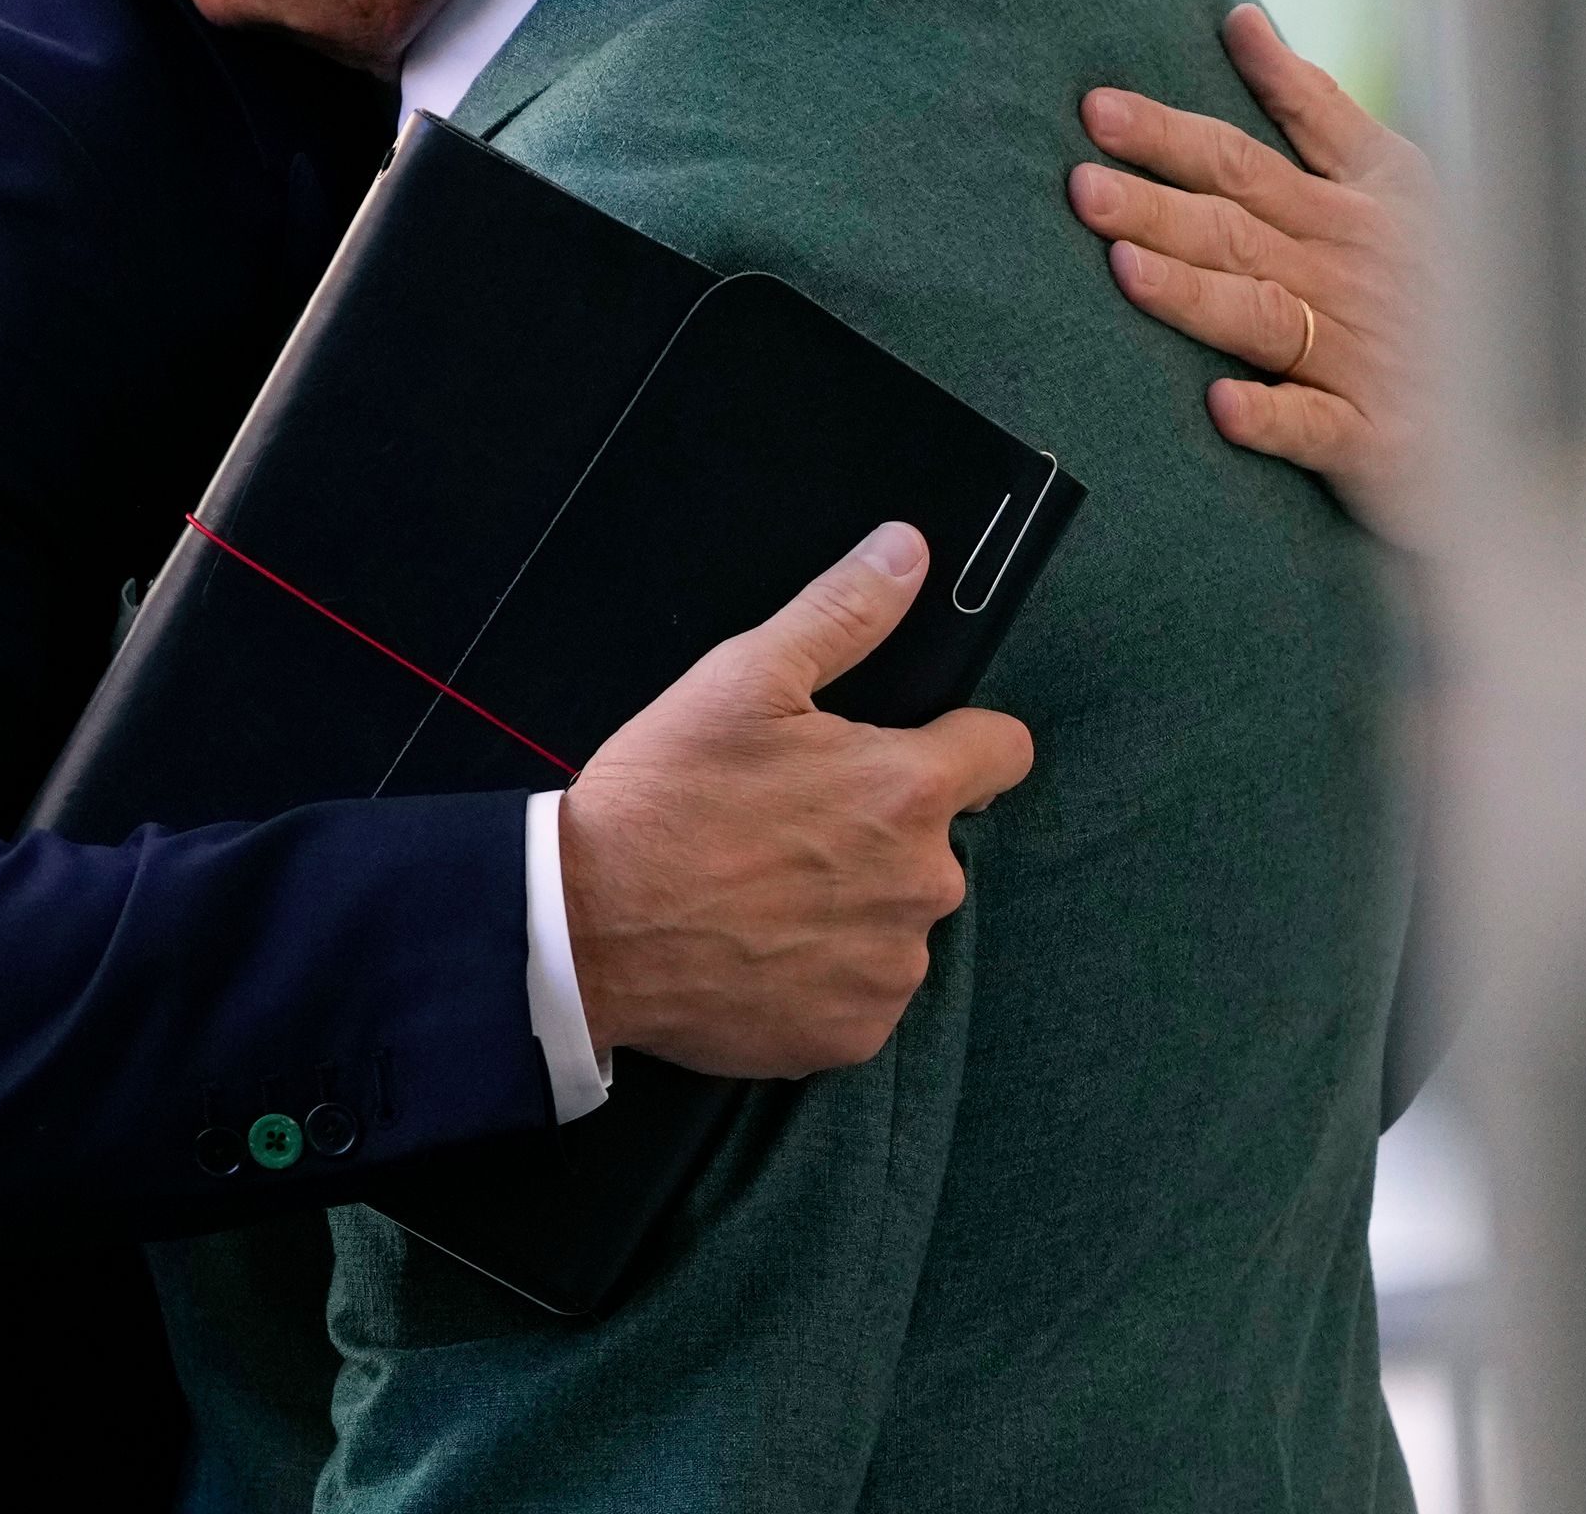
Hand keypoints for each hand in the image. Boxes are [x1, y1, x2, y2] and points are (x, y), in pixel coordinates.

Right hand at [556, 523, 1033, 1077]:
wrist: (583, 929)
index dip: (958, 741)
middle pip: (935, 841)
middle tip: (786, 825)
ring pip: (897, 920)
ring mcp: (890, 969)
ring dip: (852, 906)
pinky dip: (822, 975)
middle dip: (880, 830)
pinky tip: (758, 950)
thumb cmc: (663, 797)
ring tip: (762, 892)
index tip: (901, 751)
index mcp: (908, 790)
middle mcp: (924, 884)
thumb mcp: (742, 679)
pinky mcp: (852, 1035)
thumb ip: (843, 613)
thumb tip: (910, 550)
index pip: (1002, 752)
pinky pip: (861, 992)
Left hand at [1068, 4, 1436, 547]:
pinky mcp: (1378, 439)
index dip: (1171, 133)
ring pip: (1264, 315)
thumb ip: (1314, 105)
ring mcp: (1363, 357)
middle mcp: (1350, 273)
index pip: (1244, 159)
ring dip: (1195, 292)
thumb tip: (1240, 21)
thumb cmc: (1442, 279)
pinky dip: (1275, 415)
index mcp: (1355, 207)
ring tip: (1124, 268)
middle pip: (1237, 230)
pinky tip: (1224, 406)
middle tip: (1081, 186)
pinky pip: (1320, 425)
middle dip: (1158, 205)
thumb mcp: (1394, 176)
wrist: (1536, 399)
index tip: (1097, 109)